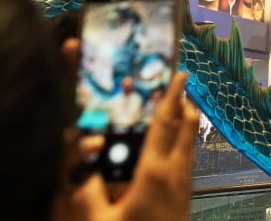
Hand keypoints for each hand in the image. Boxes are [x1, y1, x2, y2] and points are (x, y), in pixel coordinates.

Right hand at [55, 70, 197, 220]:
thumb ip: (87, 194)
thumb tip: (81, 167)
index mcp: (155, 173)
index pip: (165, 125)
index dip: (172, 97)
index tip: (180, 73)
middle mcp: (176, 174)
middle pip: (186, 128)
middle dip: (184, 103)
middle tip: (180, 83)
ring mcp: (184, 186)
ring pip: (189, 144)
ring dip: (184, 123)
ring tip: (177, 107)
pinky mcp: (185, 197)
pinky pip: (185, 160)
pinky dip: (180, 143)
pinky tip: (168, 148)